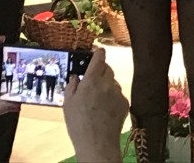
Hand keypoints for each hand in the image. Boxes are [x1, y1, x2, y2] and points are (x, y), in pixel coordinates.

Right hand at [64, 47, 128, 162]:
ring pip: (113, 82)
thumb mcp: (68, 104)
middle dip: (101, 70)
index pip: (99, 57)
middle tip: (93, 79)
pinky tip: (105, 109)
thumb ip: (72, 86)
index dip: (98, 52)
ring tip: (97, 101)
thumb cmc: (78, 124)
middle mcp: (107, 83)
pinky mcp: (125, 102)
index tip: (97, 51)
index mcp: (92, 80)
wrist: (97, 143)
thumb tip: (76, 76)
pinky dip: (113, 97)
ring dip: (107, 85)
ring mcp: (118, 92)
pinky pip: (118, 94)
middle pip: (107, 68)